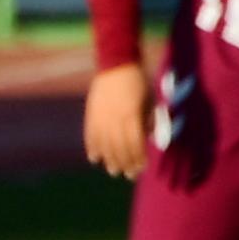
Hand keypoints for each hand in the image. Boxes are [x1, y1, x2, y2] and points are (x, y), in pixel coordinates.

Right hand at [83, 62, 151, 182]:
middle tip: (128, 175)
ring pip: (103, 144)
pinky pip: (90, 135)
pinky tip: (94, 158)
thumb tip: (147, 139)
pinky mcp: (91, 114)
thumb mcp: (148, 102)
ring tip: (112, 170)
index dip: (138, 158)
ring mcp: (100, 117)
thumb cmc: (138, 83)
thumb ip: (147, 121)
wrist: (116, 64)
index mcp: (130, 116)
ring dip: (108, 159)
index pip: (134, 144)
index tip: (142, 168)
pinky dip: (92, 147)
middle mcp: (114, 119)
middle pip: (118, 148)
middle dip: (124, 163)